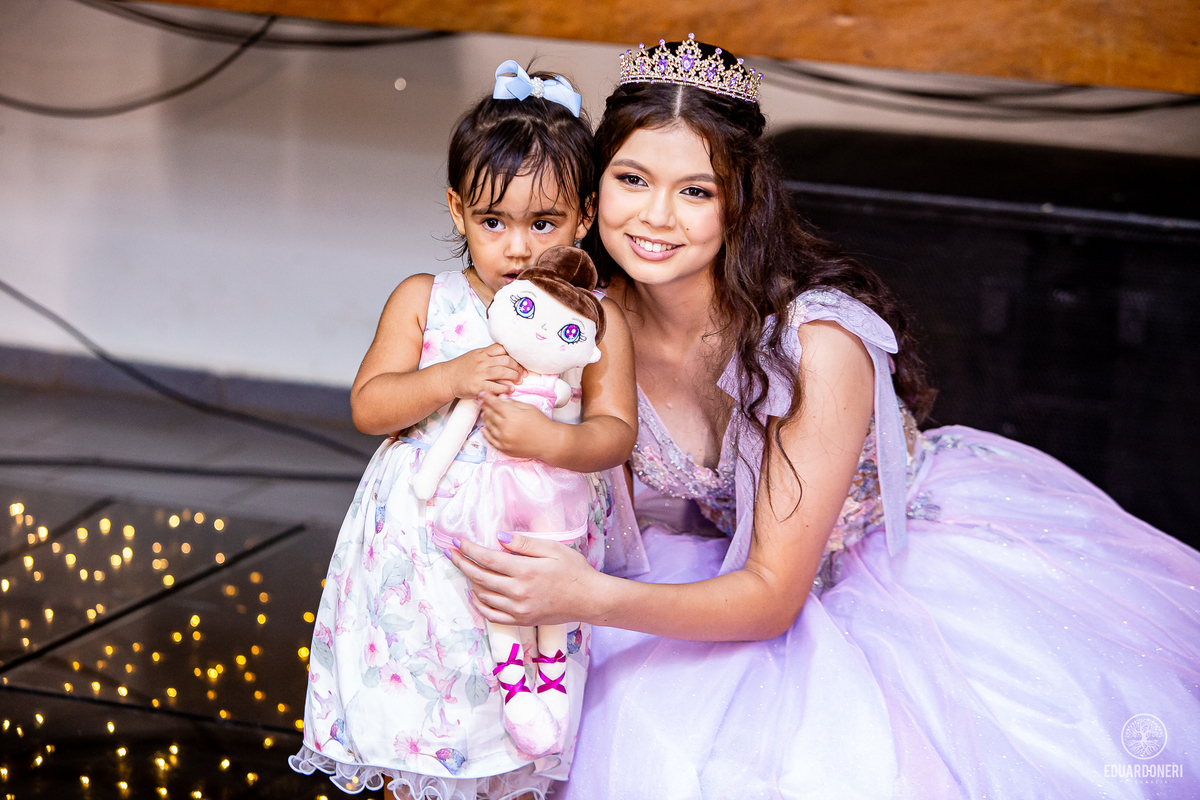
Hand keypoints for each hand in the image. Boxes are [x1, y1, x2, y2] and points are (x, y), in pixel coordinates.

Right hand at [444, 344, 522, 398]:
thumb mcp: (475, 356)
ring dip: (514, 377)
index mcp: (482, 352)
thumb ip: (489, 355)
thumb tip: (508, 358)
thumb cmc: (462, 368)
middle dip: (517, 367)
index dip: (514, 355)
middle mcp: (482, 361)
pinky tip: (510, 390)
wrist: (447, 378)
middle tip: (522, 373)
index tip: (520, 362)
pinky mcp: (477, 386)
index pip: (502, 349)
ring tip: (518, 381)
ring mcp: (480, 374)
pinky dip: (505, 388)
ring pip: (502, 372)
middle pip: (506, 360)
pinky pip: (495, 387)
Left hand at [448, 534, 597, 626]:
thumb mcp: (553, 549)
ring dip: (469, 581)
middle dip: (463, 563)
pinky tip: (475, 594)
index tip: (457, 541)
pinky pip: (492, 616)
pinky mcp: (522, 620)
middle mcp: (518, 592)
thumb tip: (499, 537)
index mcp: (525, 571)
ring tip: (464, 568)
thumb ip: (524, 544)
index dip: (469, 549)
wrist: (590, 600)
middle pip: (480, 577)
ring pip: (483, 596)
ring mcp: (519, 609)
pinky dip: (480, 605)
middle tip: (451, 553)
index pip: (488, 559)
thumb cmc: (575, 571)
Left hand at [479, 392, 557, 458]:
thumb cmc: (541, 423)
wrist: (549, 442)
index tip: (483, 393)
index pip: (495, 404)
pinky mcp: (504, 449)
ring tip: (484, 413)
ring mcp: (504, 440)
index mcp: (512, 415)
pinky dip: (486, 434)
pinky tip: (484, 428)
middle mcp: (505, 428)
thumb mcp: (528, 408)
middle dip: (485, 406)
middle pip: (490, 414)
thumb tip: (500, 397)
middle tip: (482, 402)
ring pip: (488, 426)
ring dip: (485, 418)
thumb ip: (512, 403)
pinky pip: (491, 440)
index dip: (487, 397)